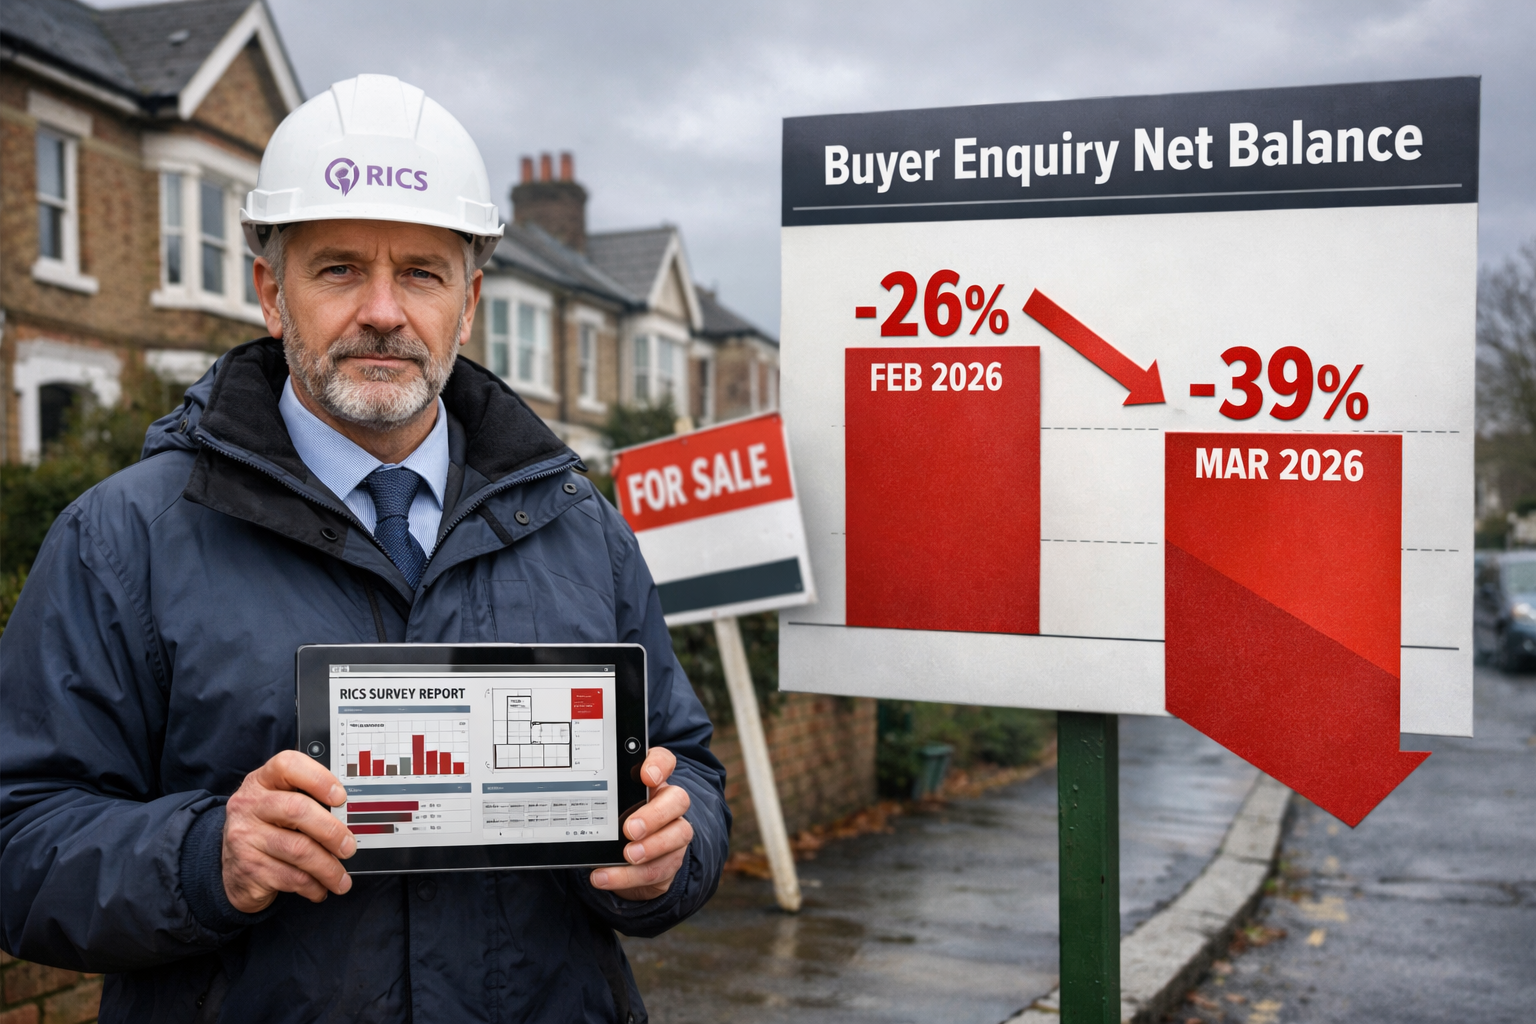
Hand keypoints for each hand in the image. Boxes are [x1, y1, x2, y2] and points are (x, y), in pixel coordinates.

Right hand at [223, 750, 355, 912]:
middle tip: (349, 847)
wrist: (230, 870)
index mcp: (261, 781)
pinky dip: (313, 886)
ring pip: (298, 850)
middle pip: (297, 810)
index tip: (341, 797)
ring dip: (328, 867)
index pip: (288, 765)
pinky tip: (320, 889)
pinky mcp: (248, 868)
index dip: (318, 778)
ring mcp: (245, 837)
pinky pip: (290, 877)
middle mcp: (248, 805)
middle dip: (331, 831)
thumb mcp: (279, 806)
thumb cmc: (267, 830)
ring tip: (341, 878)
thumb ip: (307, 801)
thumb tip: (351, 814)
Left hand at [589, 747, 692, 900]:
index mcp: (651, 782)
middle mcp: (668, 803)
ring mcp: (674, 831)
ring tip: (627, 856)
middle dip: (655, 815)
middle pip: (678, 799)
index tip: (646, 776)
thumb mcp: (606, 807)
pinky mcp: (672, 860)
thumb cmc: (614, 824)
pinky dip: (630, 875)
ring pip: (678, 834)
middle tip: (630, 829)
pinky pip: (660, 868)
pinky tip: (605, 877)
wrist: (627, 862)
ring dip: (651, 848)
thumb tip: (572, 802)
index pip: (664, 761)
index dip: (660, 765)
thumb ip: (600, 801)